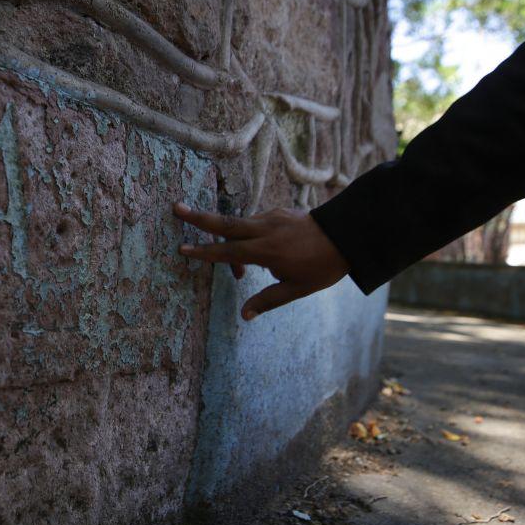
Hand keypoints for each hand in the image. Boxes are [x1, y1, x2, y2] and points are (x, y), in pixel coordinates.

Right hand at [173, 202, 348, 318]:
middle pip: (225, 222)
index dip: (204, 252)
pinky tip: (262, 256)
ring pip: (240, 224)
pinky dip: (249, 237)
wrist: (348, 235)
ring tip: (239, 274)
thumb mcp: (297, 289)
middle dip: (198, 217)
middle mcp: (264, 229)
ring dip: (230, 241)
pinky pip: (255, 223)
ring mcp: (271, 217)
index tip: (183, 248)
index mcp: (266, 251)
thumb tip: (244, 315)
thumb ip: (268, 300)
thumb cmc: (322, 266)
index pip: (227, 251)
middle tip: (176, 208)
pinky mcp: (279, 212)